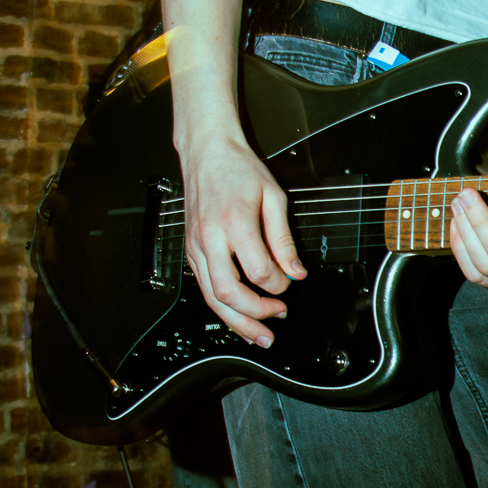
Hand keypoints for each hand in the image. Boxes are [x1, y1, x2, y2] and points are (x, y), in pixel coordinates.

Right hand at [181, 133, 306, 344]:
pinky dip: (222, 309)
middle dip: (256, 314)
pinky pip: (204, 288)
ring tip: (259, 336)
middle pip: (229, 293)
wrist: (206, 151)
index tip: (291, 283)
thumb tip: (295, 271)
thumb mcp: (273, 196)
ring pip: (212, 298)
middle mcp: (210, 238)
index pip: (259, 271)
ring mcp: (196, 246)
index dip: (280, 285)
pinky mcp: (191, 251)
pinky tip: (238, 319)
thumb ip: (284, 238)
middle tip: (278, 318)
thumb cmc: (239, 169)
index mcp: (234, 222)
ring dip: (237, 322)